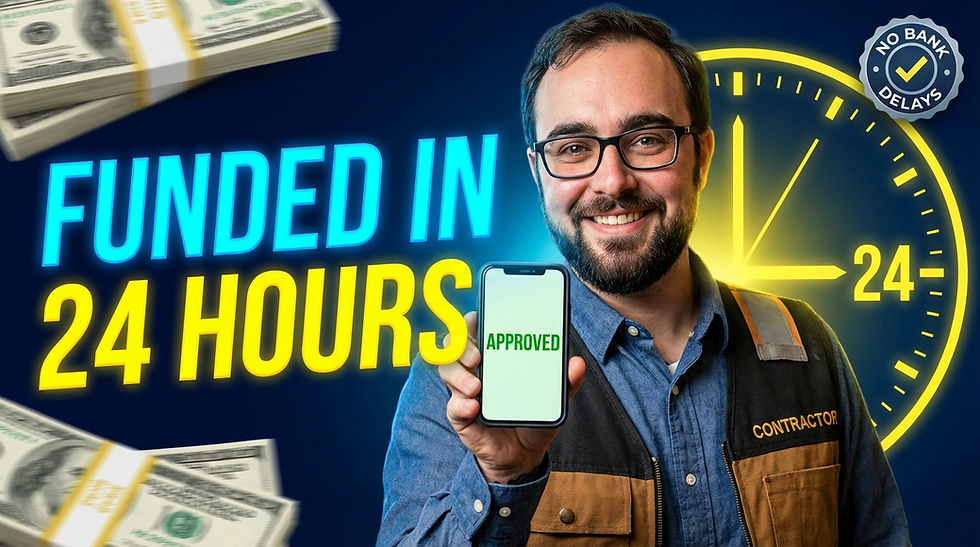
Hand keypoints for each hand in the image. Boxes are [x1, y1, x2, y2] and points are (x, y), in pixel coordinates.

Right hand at [439, 311, 585, 483]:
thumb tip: (577, 363)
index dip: (471, 322)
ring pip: (447, 372)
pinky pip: (453, 407)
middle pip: (454, 346)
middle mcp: (475, 371)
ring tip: (477, 387)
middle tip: (478, 357)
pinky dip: (461, 405)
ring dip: (458, 375)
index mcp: (494, 358)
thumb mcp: (552, 399)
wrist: (523, 454)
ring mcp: (464, 392)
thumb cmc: (531, 417)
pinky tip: (474, 406)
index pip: (475, 331)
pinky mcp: (462, 417)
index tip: (477, 319)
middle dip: (462, 346)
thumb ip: (566, 382)